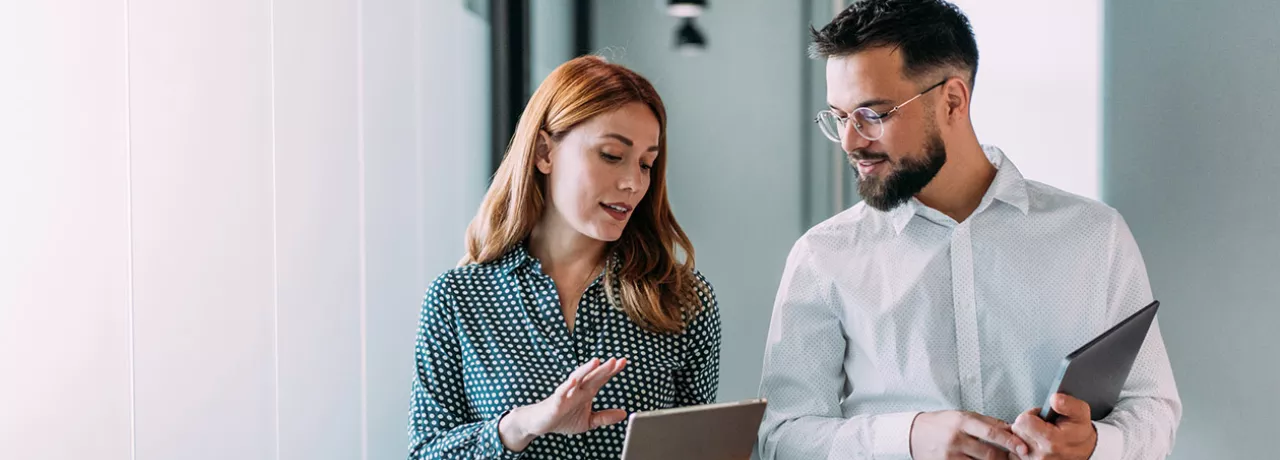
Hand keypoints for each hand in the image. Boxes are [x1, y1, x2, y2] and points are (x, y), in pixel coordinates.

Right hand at [498, 358, 627, 451]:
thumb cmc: (563, 419)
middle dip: (604, 368)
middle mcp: (578, 389)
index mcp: (586, 392)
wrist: (540, 423)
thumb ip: (604, 417)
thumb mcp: (588, 421)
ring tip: (596, 361)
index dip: (612, 371)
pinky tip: (574, 379)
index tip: (623, 362)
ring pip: (577, 378)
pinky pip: (562, 391)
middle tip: (616, 360)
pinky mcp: (556, 401)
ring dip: (586, 370)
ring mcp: (567, 393)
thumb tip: (624, 414)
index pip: (601, 379)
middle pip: (592, 376)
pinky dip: (567, 385)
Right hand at [909, 410, 1028, 459]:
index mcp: (962, 422)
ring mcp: (950, 455)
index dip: (1010, 441)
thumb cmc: (942, 423)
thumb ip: (988, 422)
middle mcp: (956, 439)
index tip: (1023, 448)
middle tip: (1016, 458)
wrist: (914, 433)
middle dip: (1006, 458)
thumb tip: (1012, 429)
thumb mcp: (963, 416)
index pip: (991, 432)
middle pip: (989, 454)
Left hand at [1010, 394, 1097, 459]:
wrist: (1084, 451)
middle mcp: (1041, 455)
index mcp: (1051, 441)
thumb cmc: (1079, 430)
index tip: (1042, 417)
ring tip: (1040, 435)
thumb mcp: (1080, 413)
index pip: (1023, 421)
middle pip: (1016, 430)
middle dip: (1026, 424)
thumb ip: (1068, 404)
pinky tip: (1034, 442)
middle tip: (1042, 426)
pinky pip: (1014, 449)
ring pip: (1014, 440)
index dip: (1031, 415)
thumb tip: (1054, 398)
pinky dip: (1021, 444)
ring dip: (1024, 434)